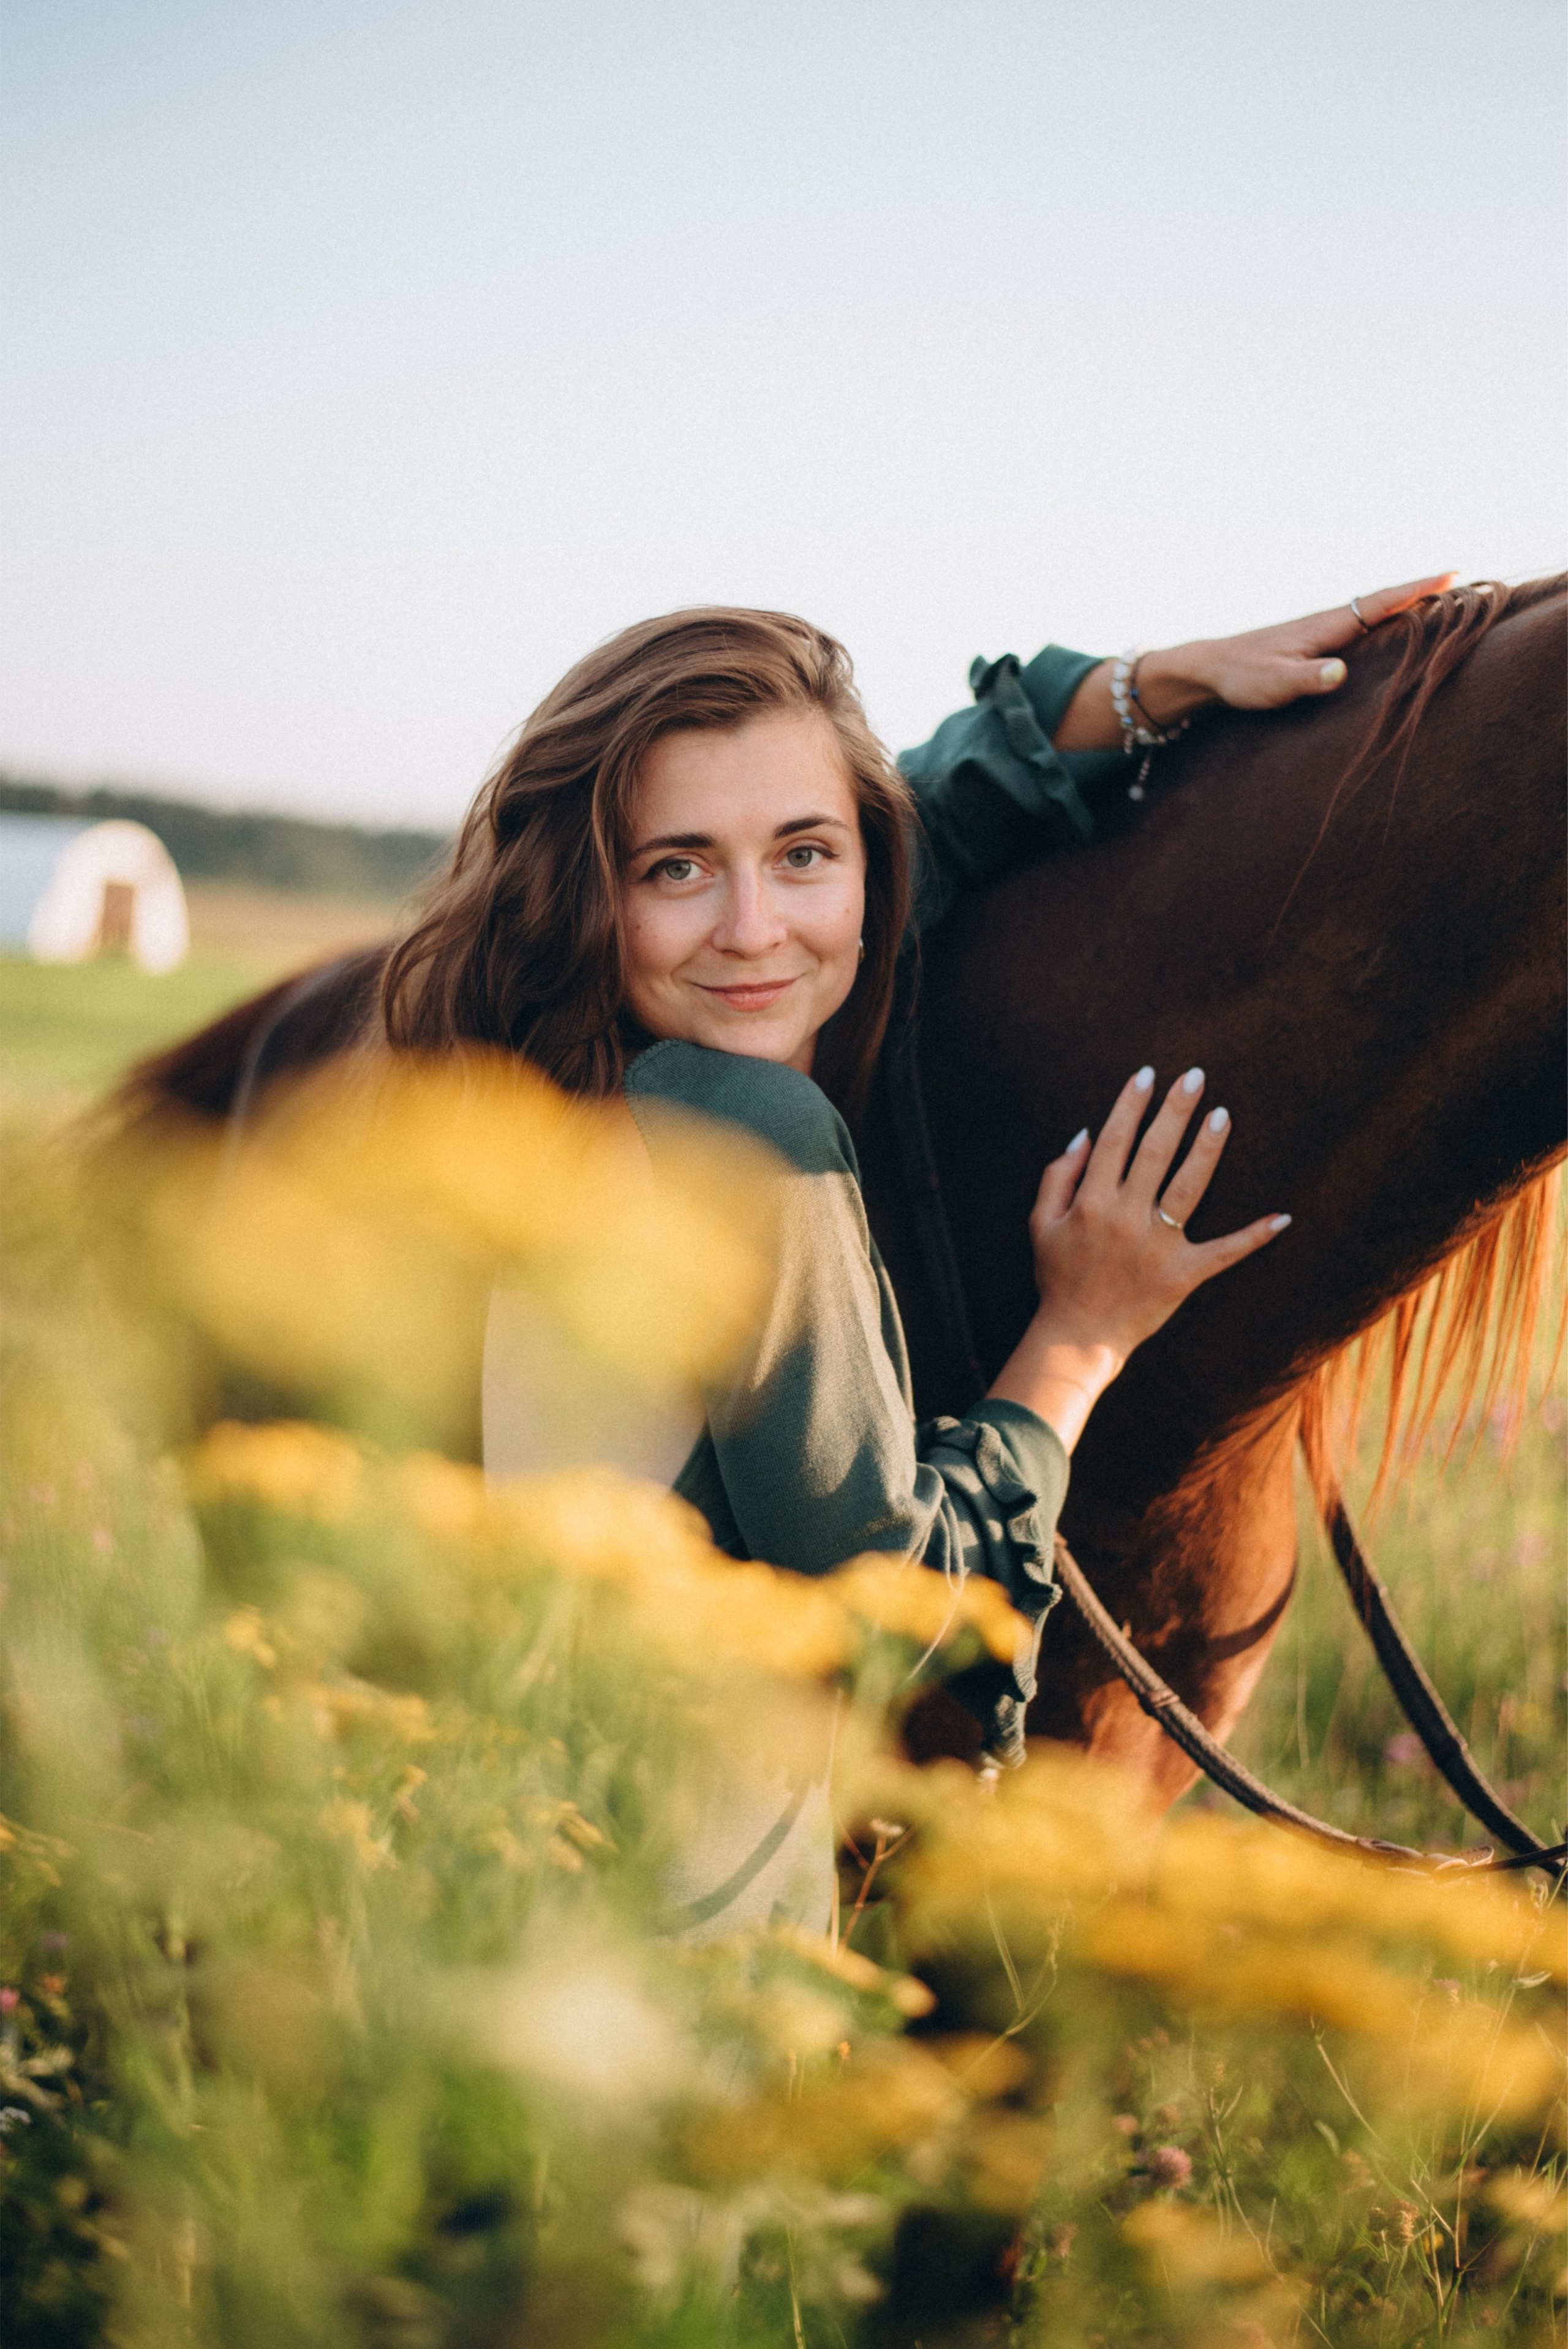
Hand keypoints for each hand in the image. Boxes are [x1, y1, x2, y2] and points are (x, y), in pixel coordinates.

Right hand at [987, 1065, 1289, 1449]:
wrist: (1076, 1337)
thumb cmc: (1057, 1275)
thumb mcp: (1039, 1222)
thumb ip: (1058, 1175)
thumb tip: (1085, 1133)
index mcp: (1091, 1202)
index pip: (1115, 1140)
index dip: (1131, 1104)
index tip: (1147, 1075)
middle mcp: (1126, 1218)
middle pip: (1155, 1152)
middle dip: (1174, 1110)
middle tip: (1195, 1076)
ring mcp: (1158, 1246)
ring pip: (1188, 1187)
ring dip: (1207, 1148)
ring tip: (1222, 1114)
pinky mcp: (1183, 1274)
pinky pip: (1224, 1252)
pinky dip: (1254, 1236)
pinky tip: (1282, 1216)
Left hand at [1155, 573, 1457, 715]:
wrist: (1211, 669)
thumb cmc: (1243, 677)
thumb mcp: (1275, 685)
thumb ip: (1309, 679)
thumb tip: (1341, 672)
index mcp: (1327, 625)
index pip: (1380, 603)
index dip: (1416, 592)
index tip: (1451, 576)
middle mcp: (1329, 622)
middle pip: (1385, 603)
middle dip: (1421, 593)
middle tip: (1462, 584)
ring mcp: (1323, 631)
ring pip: (1374, 615)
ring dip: (1405, 606)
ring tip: (1442, 603)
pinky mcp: (1317, 644)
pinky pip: (1361, 629)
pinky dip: (1385, 622)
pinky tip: (1395, 631)